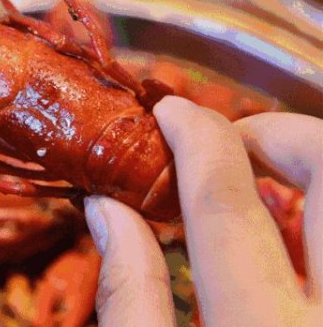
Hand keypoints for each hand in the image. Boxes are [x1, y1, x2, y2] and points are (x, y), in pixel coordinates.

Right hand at [84, 96, 321, 325]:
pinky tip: (293, 224)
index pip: (224, 205)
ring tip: (266, 170)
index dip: (195, 141)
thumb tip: (106, 208)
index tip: (172, 112)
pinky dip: (322, 211)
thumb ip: (131, 297)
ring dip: (312, 163)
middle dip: (281, 133)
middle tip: (236, 139)